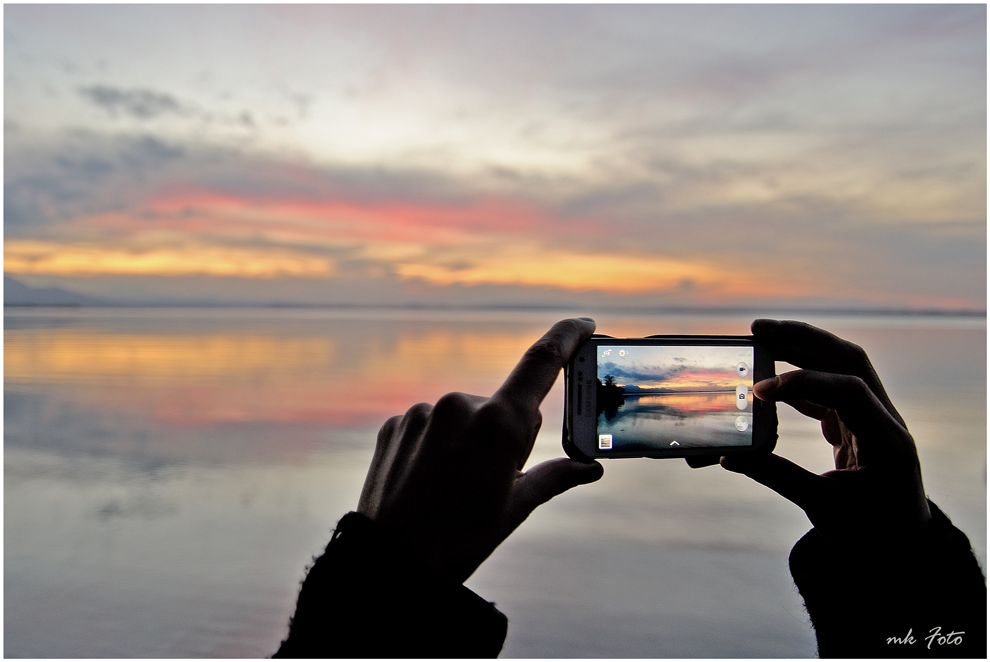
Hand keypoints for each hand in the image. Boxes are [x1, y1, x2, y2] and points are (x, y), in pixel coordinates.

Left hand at [358, 318, 604, 583]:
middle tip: (491, 482)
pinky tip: (428, 479)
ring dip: (468, 441)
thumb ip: (555, 477)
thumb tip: (590, 468)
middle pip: (502, 407)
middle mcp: (459, 405)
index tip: (583, 325)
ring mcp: (423, 412)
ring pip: (464, 418)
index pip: (541, 364)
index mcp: (498, 423)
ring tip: (452, 487)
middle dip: (506, 435)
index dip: (566, 338)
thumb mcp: (514, 509)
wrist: (390, 562)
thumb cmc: (459, 539)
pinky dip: (437, 446)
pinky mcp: (396, 423)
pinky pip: (430, 426)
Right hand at [713, 319, 931, 545]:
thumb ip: (777, 476)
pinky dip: (800, 379)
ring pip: (839, 368)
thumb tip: (731, 457)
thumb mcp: (823, 508)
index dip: (802, 383)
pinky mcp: (857, 425)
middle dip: (803, 339)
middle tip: (758, 329)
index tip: (760, 391)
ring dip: (801, 349)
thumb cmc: (869, 533)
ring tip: (761, 338)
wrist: (901, 549)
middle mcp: (884, 419)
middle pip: (848, 360)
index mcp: (886, 439)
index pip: (848, 390)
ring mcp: (872, 418)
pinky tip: (771, 381)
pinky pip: (829, 389)